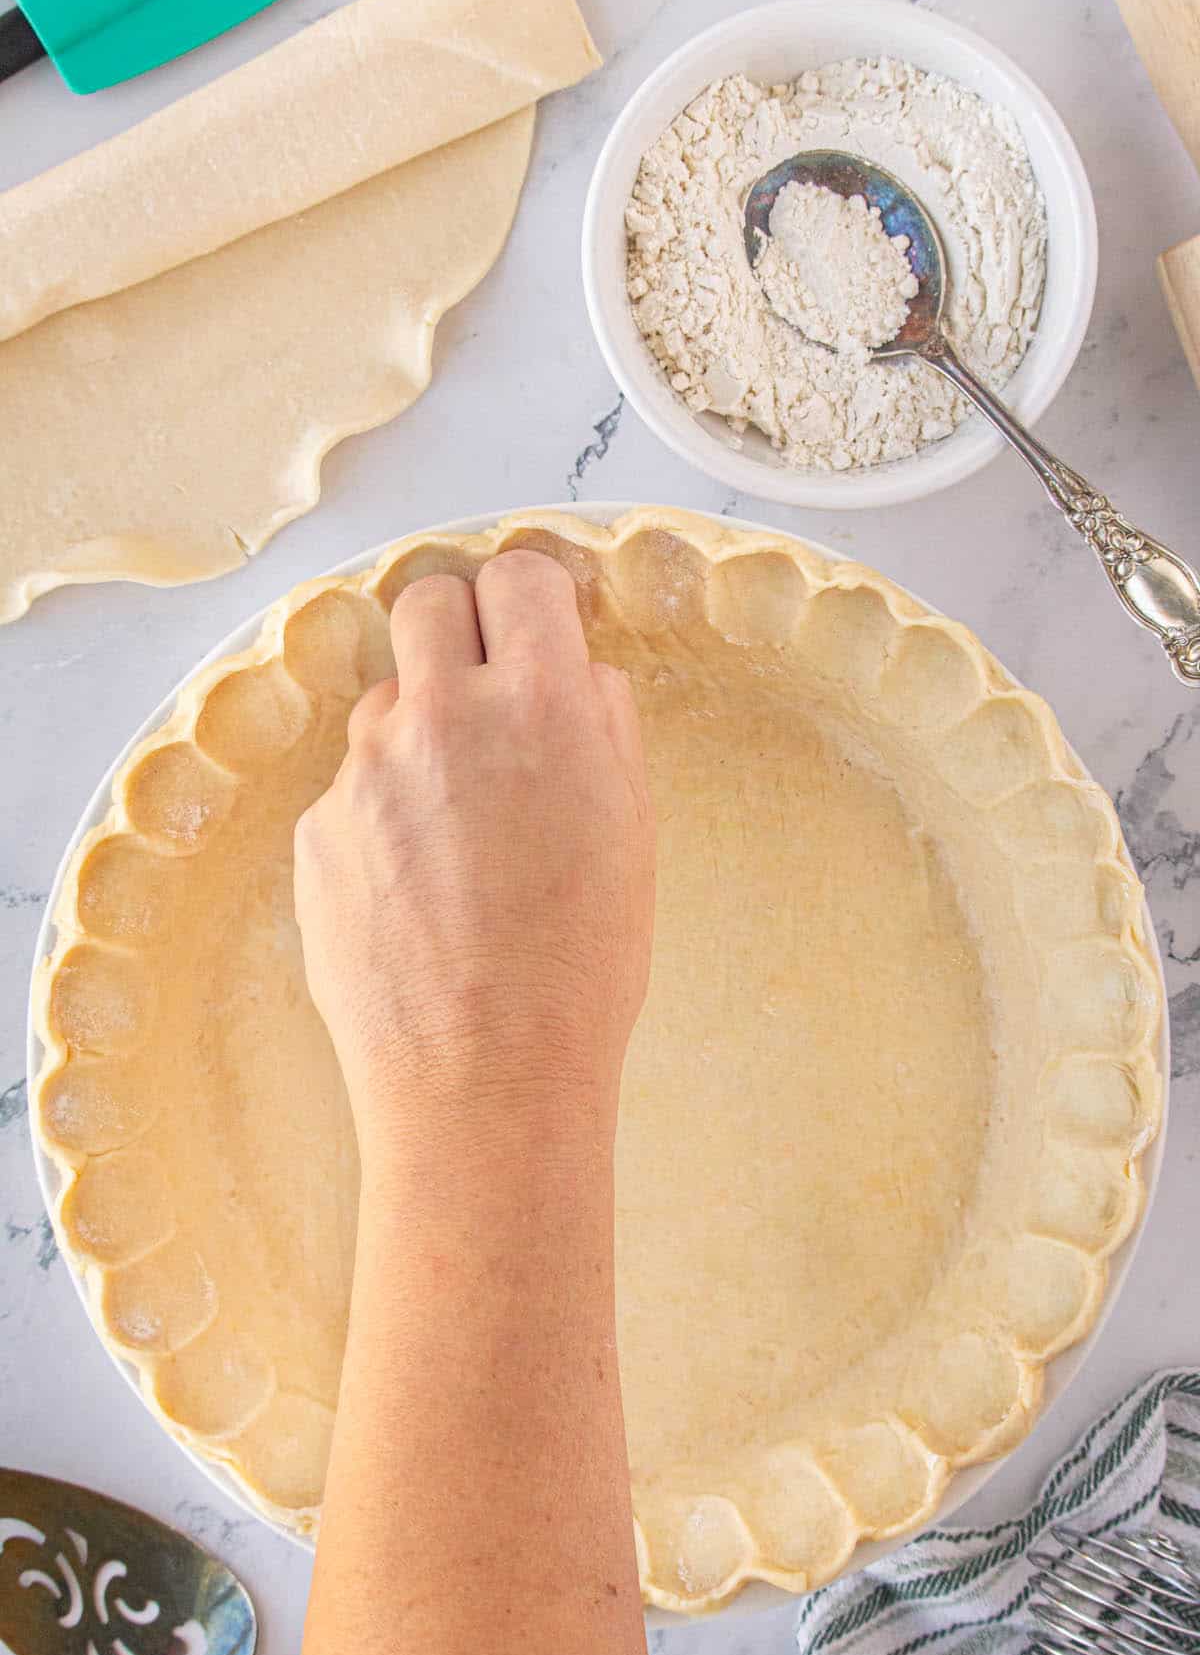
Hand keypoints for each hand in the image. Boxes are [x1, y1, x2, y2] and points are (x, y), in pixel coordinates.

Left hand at [294, 550, 654, 1170]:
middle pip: (427, 602)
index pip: (517, 575)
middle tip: (487, 694)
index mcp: (539, 705)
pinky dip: (383, 811)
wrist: (485, 1080)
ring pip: (387, 701)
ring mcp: (365, 772)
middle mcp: (441, 717)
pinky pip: (352, 785)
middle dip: (459, 630)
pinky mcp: (316, 830)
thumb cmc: (580, 968)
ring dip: (420, 731)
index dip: (529, 595)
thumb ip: (602, 726)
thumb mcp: (631, 832)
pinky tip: (418, 886)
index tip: (533, 623)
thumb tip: (575, 673)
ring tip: (459, 828)